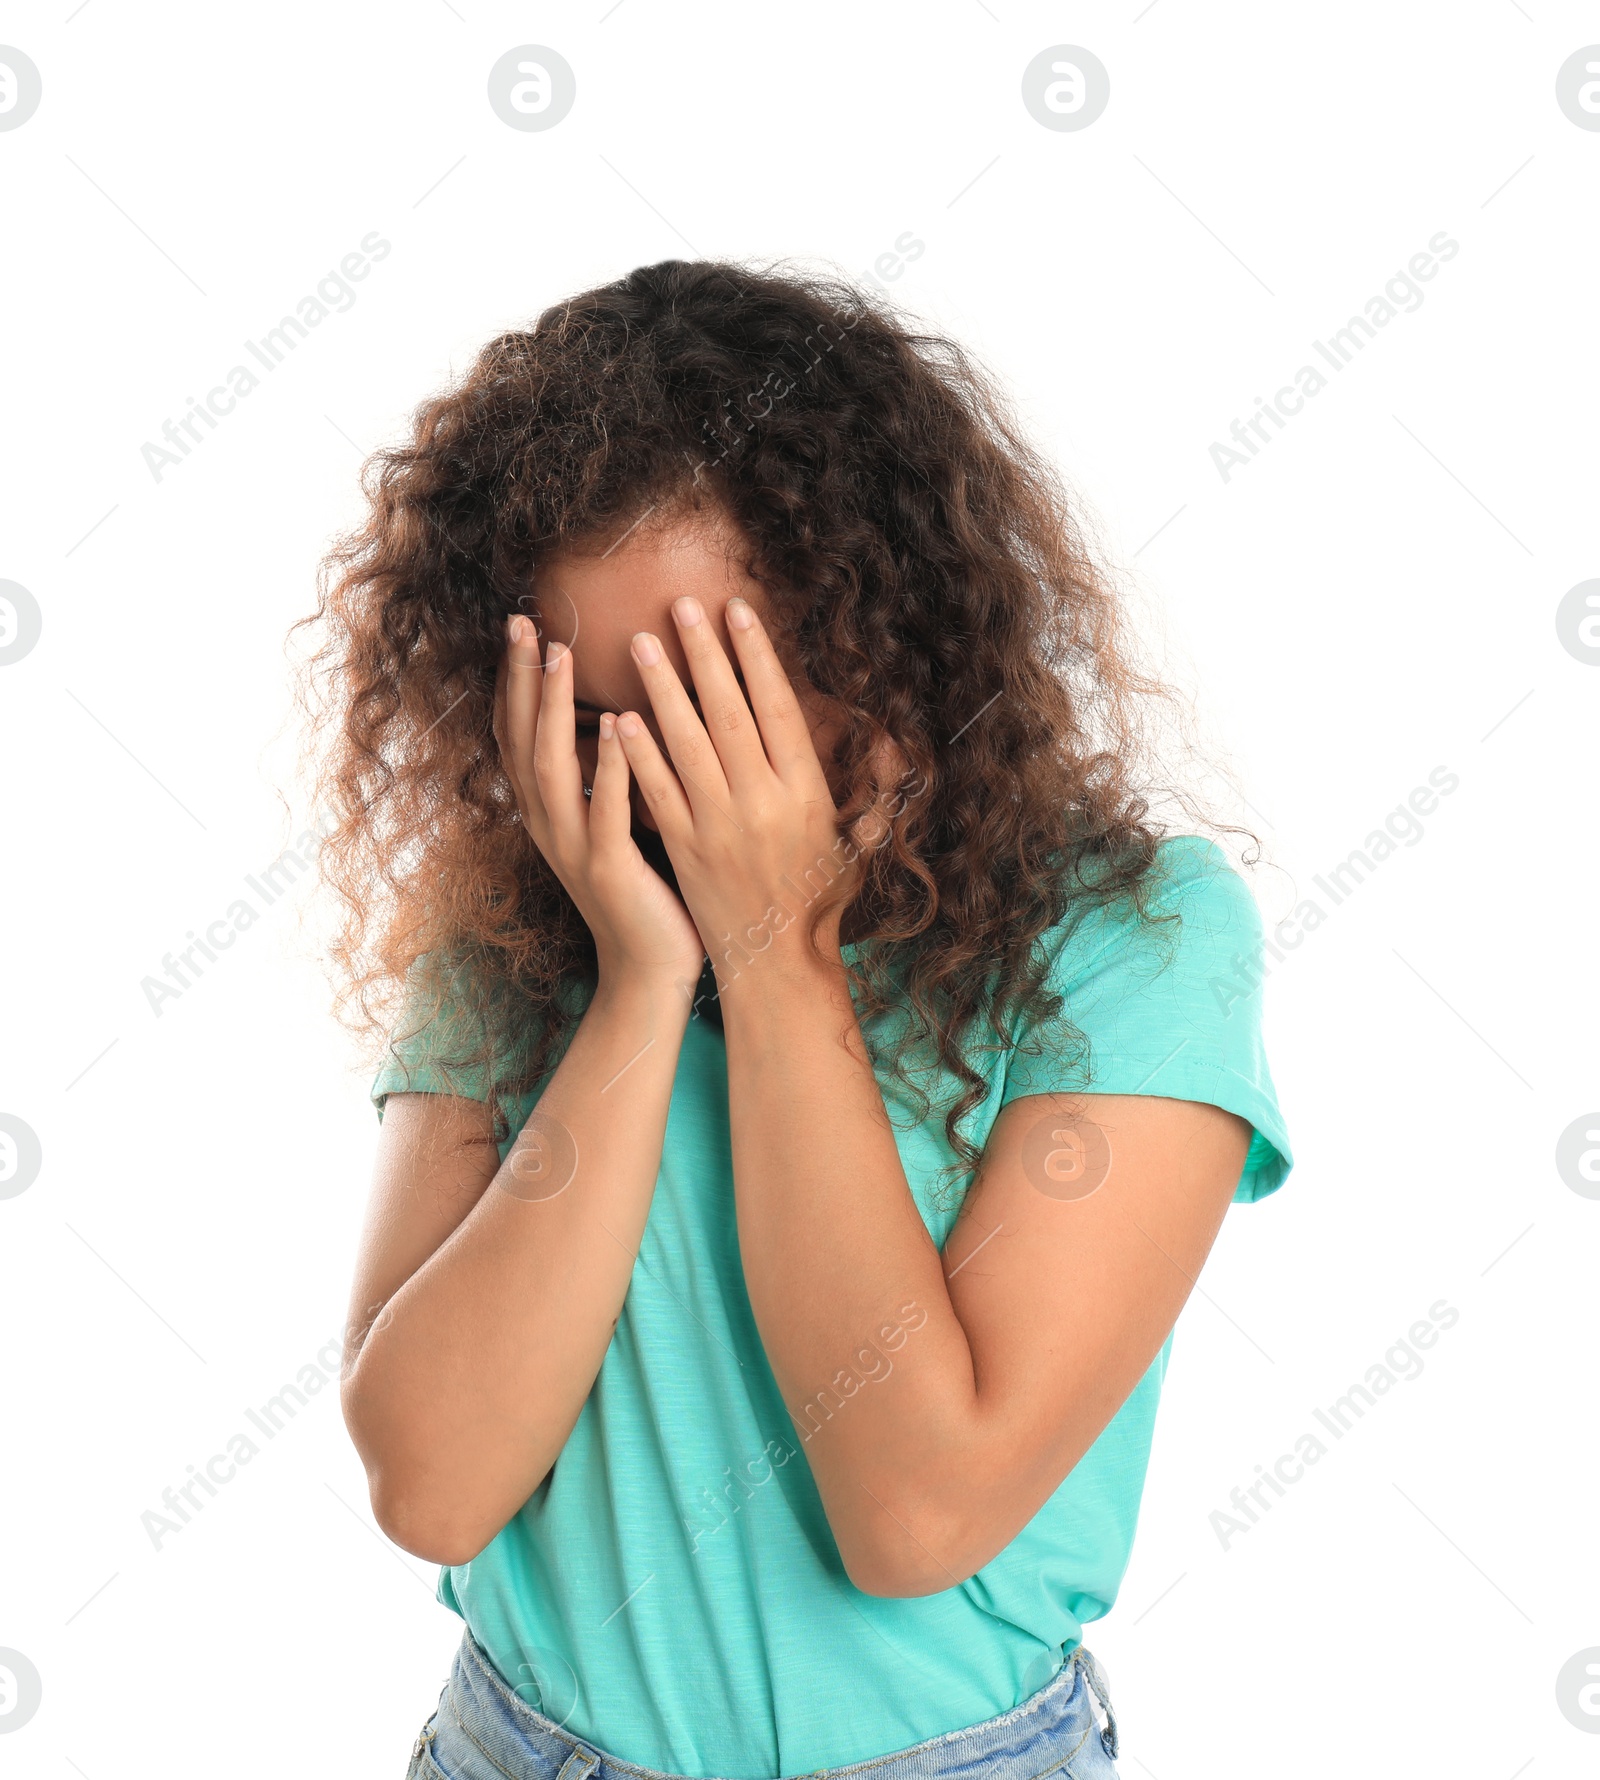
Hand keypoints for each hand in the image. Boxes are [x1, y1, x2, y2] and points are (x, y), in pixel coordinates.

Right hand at [494, 617, 705, 991]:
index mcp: (548, 812)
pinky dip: (607, 767)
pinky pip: (604, 810)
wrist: (649, 969)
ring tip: (561, 656)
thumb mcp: (613, 824)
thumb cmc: (643, 889)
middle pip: (523, 740)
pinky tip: (615, 726)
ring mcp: (573, 848)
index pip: (518, 735)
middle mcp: (548, 825)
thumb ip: (605, 776)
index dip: (514, 682)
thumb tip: (613, 715)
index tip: (519, 627)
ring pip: (552, 768)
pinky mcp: (608, 870)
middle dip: (522, 680)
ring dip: (555, 708)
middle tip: (521, 622)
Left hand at [610, 595, 899, 986]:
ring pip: (686, 744)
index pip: (777, 708)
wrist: (778, 963)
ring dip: (662, 690)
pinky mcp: (684, 850)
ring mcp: (719, 826)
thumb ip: (866, 787)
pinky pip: (656, 792)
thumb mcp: (855, 840)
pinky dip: (637, 754)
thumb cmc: (820, 897)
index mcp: (806, 793)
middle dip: (703, 655)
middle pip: (727, 714)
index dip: (756, 656)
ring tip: (640, 644)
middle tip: (679, 606)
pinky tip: (618, 718)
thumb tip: (889, 737)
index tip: (737, 611)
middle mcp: (762, 803)